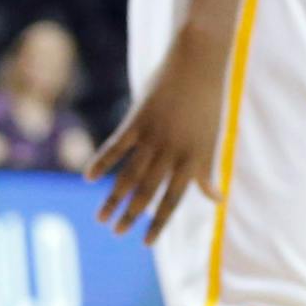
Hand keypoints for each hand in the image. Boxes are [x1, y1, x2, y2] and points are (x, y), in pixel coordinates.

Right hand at [86, 28, 224, 242]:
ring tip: (101, 217)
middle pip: (148, 191)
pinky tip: (88, 178)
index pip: (175, 200)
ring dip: (114, 197)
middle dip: (132, 215)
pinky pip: (116, 146)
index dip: (159, 223)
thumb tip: (217, 200)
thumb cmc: (208, 104)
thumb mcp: (213, 140)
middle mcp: (174, 152)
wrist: (200, 62)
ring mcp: (154, 136)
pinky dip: (101, 162)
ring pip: (130, 174)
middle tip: (116, 232)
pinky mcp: (138, 119)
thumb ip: (207, 172)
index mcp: (194, 159)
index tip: (146, 243)